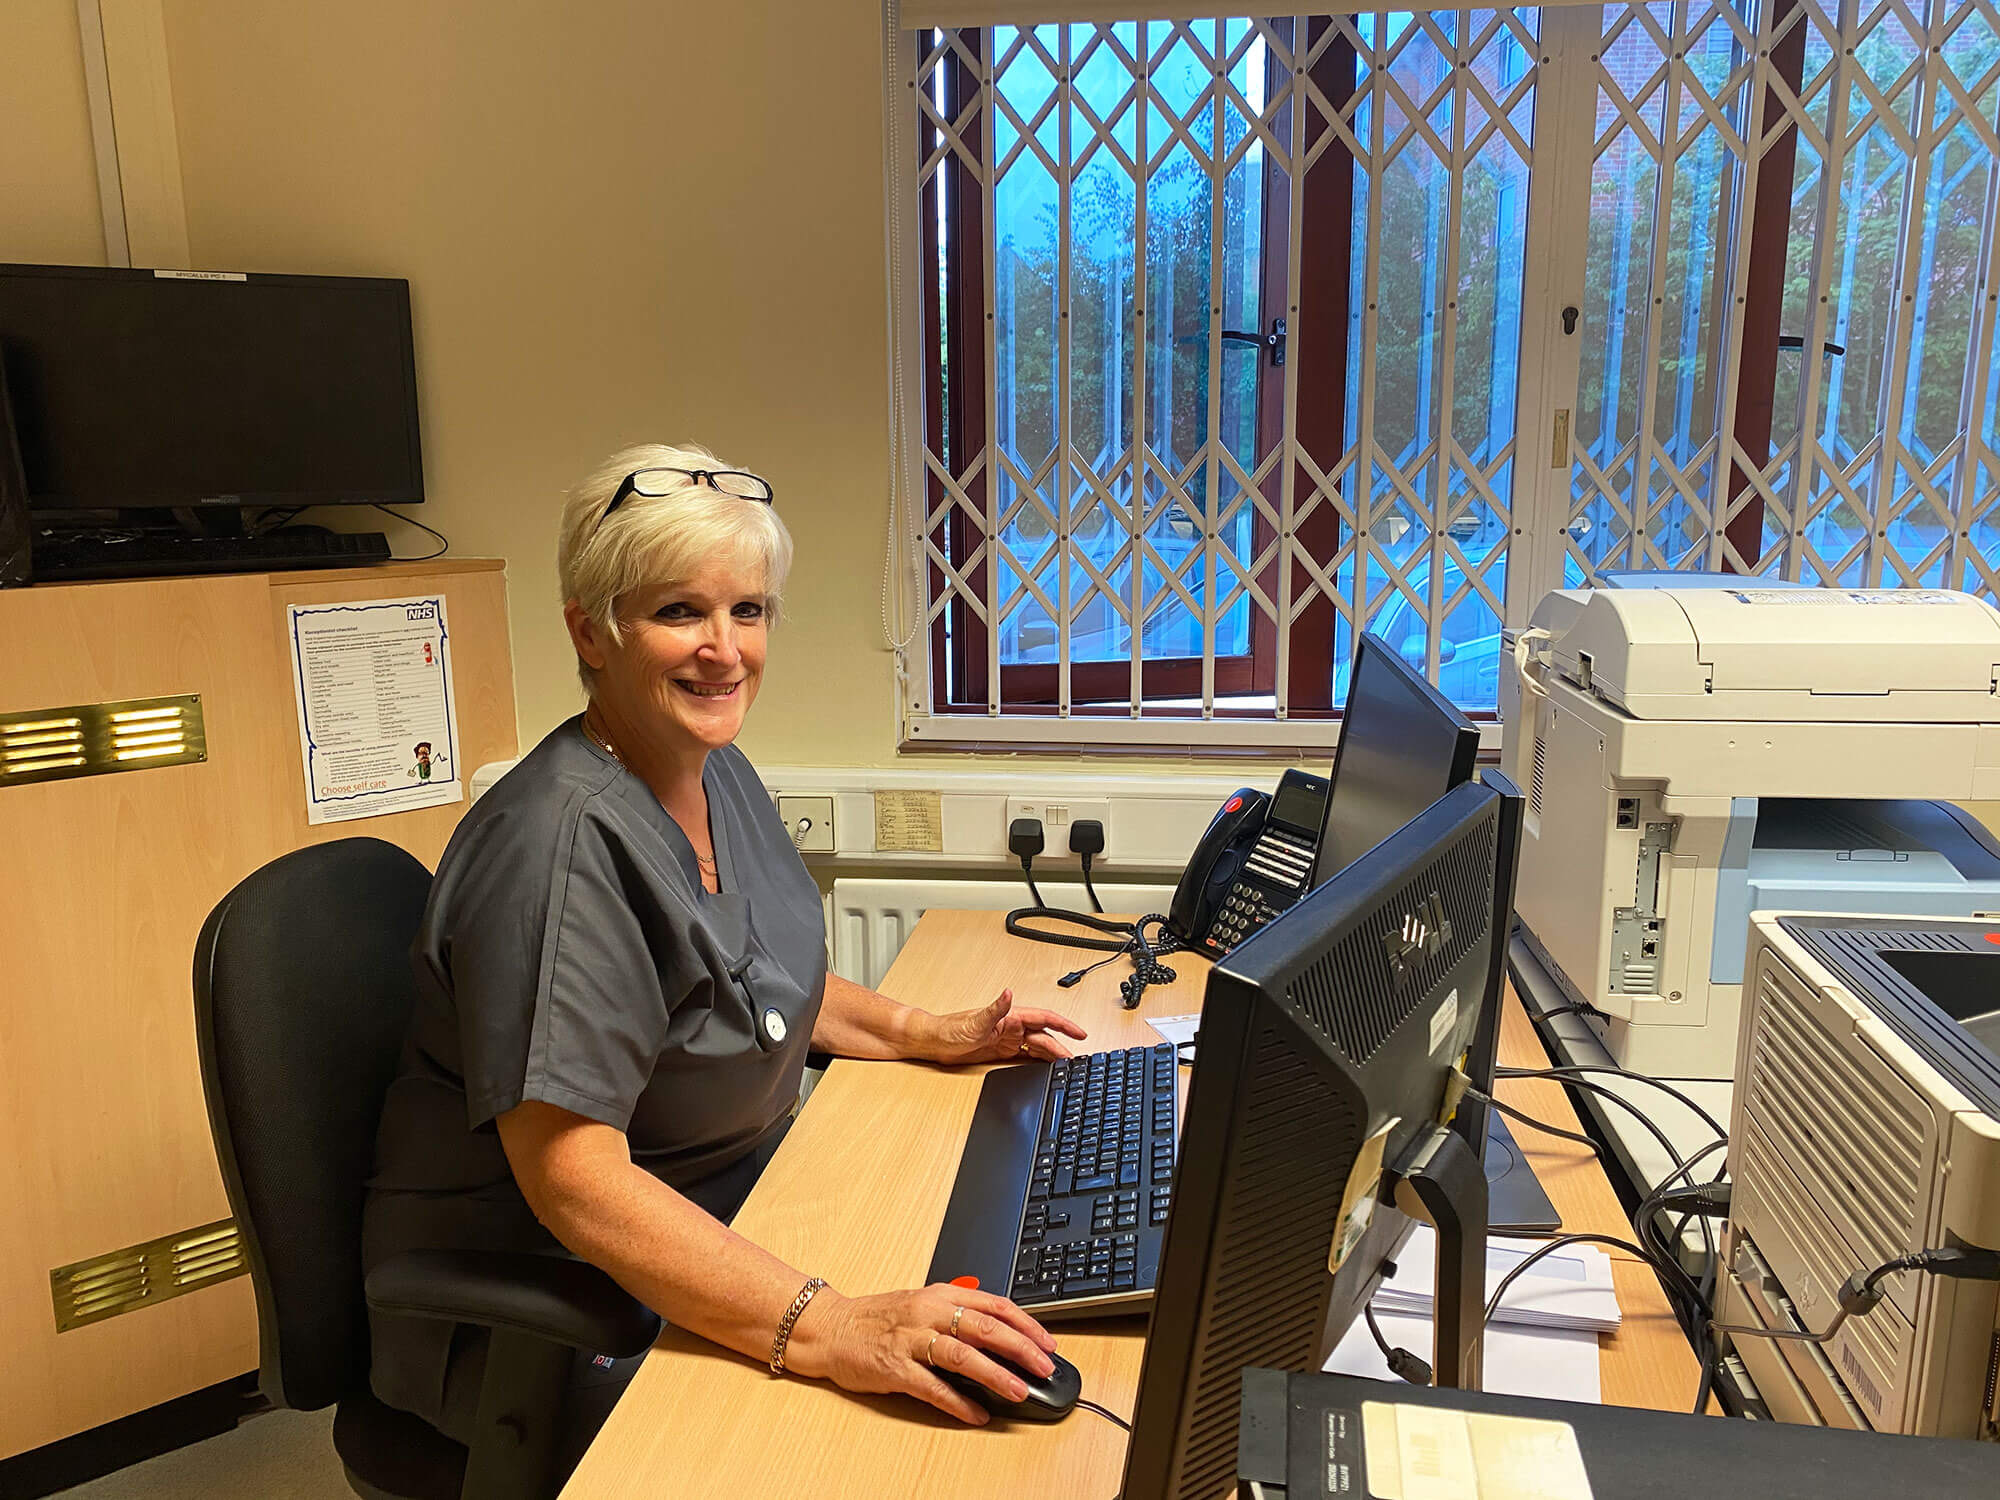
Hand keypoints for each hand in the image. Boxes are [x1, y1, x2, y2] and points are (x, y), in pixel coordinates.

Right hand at [784, 1283, 1058, 1424]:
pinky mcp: (894, 1368)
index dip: (1026, 1324)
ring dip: (995, 1375)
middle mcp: (929, 1312)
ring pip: (962, 1355)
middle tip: (1044, 1367)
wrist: (831, 1328)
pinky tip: (976, 1414)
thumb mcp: (923, 1303)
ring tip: (1017, 1392)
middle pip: (985, 1327)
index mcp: (941, 1294)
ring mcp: (911, 1340)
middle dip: (1021, 1349)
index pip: (995, 1305)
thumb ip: (959, 1313)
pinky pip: (932, 1387)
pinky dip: (957, 1402)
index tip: (1048, 1342)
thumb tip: (1002, 1334)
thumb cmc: (879, 1318)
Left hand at [921, 989, 1086, 1065]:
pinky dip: (1038, 1062)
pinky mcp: (1001, 1051)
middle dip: (1062, 1047)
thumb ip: (995, 1007)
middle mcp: (1011, 1027)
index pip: (1045, 1018)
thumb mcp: (975, 1020)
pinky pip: (1026, 1057)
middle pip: (1044, 1037)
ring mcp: (1007, 1039)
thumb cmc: (950, 1029)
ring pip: (1037, 1047)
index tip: (1080, 1033)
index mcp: (1010, 1016)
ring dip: (1052, 1056)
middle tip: (1076, 1060)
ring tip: (1067, 1066)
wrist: (934, 1042)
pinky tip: (1047, 1068)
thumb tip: (1009, 993)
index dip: (1064, 1025)